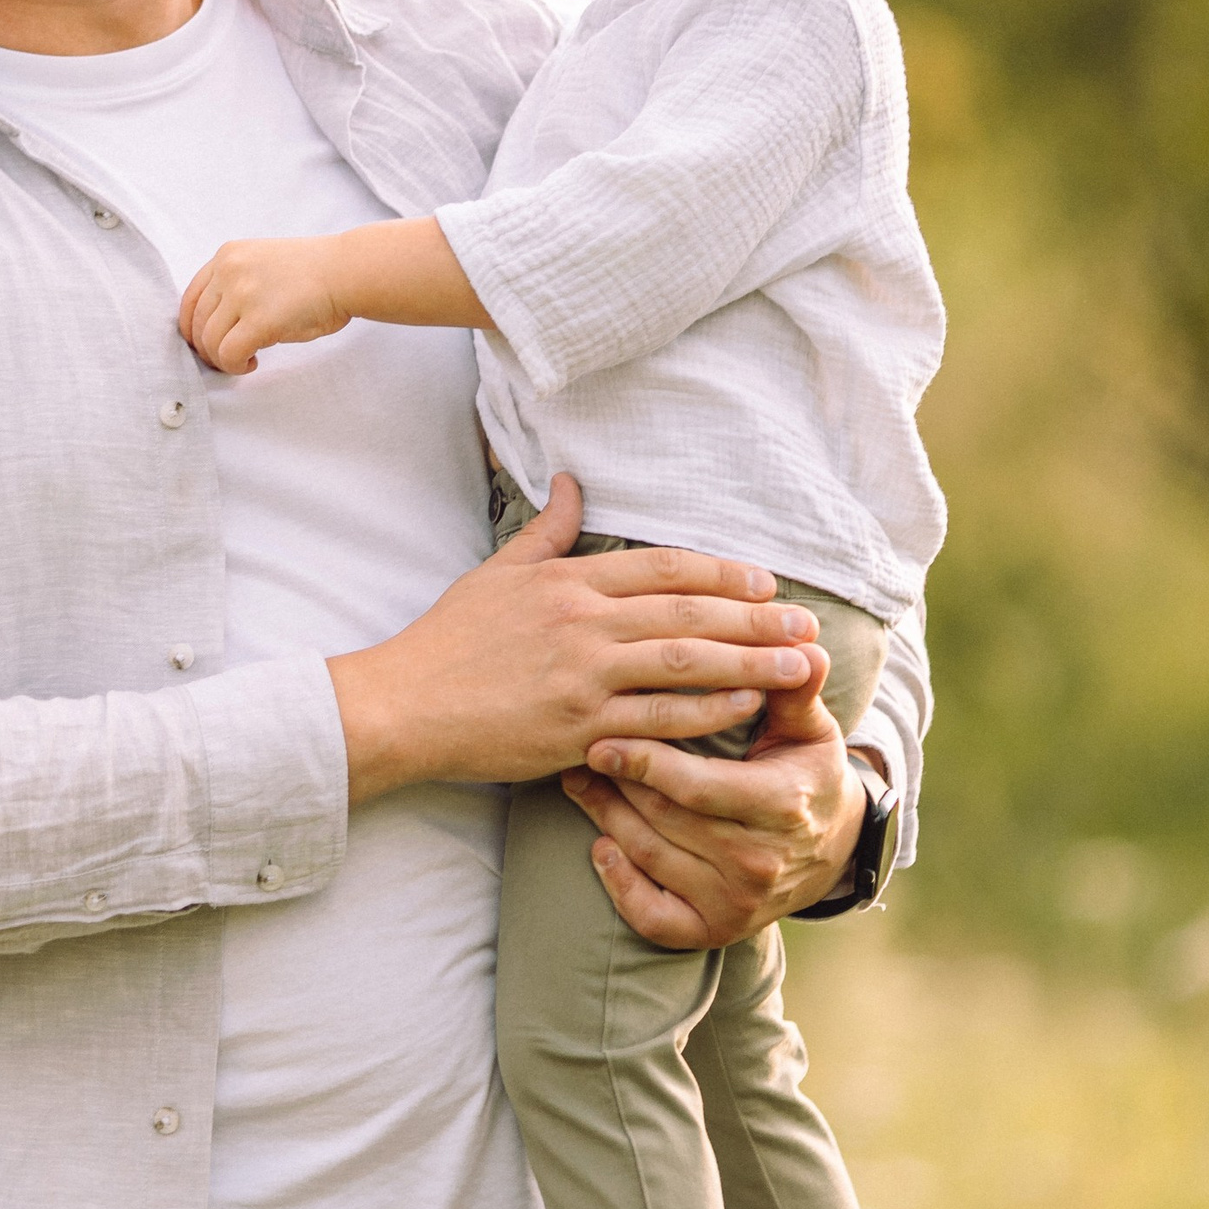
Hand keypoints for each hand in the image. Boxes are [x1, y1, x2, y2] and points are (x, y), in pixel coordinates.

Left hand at [180, 236, 347, 374]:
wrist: (347, 272)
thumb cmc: (315, 274)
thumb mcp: (262, 264)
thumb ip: (235, 285)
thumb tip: (214, 326)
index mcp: (227, 255)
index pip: (189, 298)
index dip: (192, 328)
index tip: (206, 344)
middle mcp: (228, 270)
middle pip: (197, 323)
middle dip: (207, 349)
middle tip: (228, 359)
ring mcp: (242, 293)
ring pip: (209, 341)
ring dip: (222, 359)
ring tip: (245, 360)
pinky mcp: (259, 319)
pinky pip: (229, 354)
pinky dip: (236, 366)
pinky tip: (253, 362)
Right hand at [328, 478, 825, 800]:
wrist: (403, 705)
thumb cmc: (447, 640)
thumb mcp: (495, 572)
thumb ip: (546, 531)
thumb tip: (571, 481)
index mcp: (566, 582)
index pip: (661, 569)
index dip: (719, 573)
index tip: (763, 581)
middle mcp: (582, 624)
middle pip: (687, 615)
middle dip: (754, 619)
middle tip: (805, 622)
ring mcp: (582, 678)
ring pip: (684, 665)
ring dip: (749, 663)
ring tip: (798, 664)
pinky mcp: (578, 728)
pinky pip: (657, 719)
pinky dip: (707, 712)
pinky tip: (746, 707)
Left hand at [557, 670, 867, 949]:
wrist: (831, 850)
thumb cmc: (806, 773)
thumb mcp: (809, 731)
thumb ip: (795, 692)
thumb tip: (805, 649)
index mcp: (781, 806)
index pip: (698, 786)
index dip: (644, 764)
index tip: (601, 741)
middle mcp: (759, 861)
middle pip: (663, 818)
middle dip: (615, 785)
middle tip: (577, 752)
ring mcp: (736, 901)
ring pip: (649, 856)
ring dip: (606, 819)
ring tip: (578, 782)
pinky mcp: (716, 930)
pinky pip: (654, 918)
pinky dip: (621, 888)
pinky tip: (602, 849)